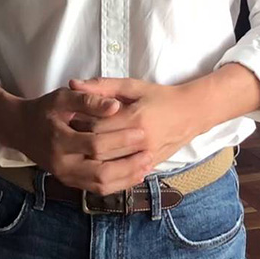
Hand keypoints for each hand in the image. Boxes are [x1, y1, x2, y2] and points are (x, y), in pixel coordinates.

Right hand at [8, 87, 152, 194]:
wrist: (21, 130)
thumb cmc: (45, 110)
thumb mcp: (62, 97)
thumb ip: (88, 100)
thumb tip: (114, 106)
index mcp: (59, 140)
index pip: (95, 144)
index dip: (120, 139)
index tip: (141, 132)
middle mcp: (62, 164)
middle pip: (100, 170)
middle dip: (127, 162)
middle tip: (149, 151)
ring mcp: (65, 176)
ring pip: (100, 184)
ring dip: (126, 177)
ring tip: (146, 166)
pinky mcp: (70, 182)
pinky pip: (97, 189)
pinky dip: (117, 184)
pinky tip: (133, 175)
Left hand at [68, 77, 198, 168]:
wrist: (191, 113)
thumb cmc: (160, 96)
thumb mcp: (133, 86)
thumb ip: (103, 86)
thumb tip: (73, 84)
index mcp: (135, 117)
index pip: (97, 126)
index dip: (79, 123)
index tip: (68, 118)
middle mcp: (141, 140)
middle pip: (100, 148)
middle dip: (82, 143)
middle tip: (70, 135)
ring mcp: (146, 156)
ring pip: (108, 165)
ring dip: (91, 158)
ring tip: (79, 148)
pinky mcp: (149, 166)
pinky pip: (122, 175)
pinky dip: (106, 170)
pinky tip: (97, 162)